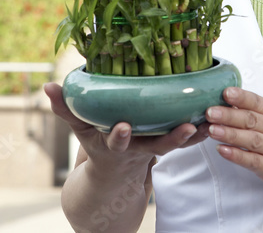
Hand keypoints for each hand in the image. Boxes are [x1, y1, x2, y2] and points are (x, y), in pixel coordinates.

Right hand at [44, 82, 209, 175]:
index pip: (114, 140)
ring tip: (206, 123)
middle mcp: (136, 150)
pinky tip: (216, 117)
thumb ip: (65, 109)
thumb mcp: (80, 130)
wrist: (113, 176)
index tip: (122, 126)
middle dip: (169, 139)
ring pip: (176, 145)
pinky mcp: (168, 146)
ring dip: (192, 135)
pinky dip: (201, 131)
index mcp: (113, 145)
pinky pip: (187, 140)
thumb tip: (47, 86)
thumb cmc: (97, 142)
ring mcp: (154, 150)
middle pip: (154, 147)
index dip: (118, 135)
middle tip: (186, 128)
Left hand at [206, 87, 262, 203]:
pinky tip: (222, 150)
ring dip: (231, 134)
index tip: (225, 92)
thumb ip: (253, 111)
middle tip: (210, 112)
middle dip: (230, 115)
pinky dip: (237, 155)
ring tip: (212, 129)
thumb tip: (225, 100)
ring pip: (252, 140)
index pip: (258, 103)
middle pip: (252, 120)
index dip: (242, 97)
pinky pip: (253, 161)